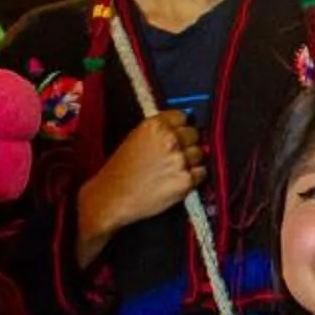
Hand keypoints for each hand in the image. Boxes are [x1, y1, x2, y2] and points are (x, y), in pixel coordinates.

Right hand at [79, 109, 205, 246]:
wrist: (112, 197)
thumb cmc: (119, 170)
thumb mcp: (134, 139)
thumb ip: (158, 131)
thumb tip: (179, 129)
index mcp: (155, 126)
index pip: (182, 116)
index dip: (180, 126)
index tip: (178, 133)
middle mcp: (170, 140)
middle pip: (194, 134)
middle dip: (187, 143)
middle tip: (176, 154)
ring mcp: (180, 160)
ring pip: (199, 153)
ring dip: (192, 161)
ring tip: (175, 169)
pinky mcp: (186, 180)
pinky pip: (202, 173)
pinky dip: (195, 177)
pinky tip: (180, 180)